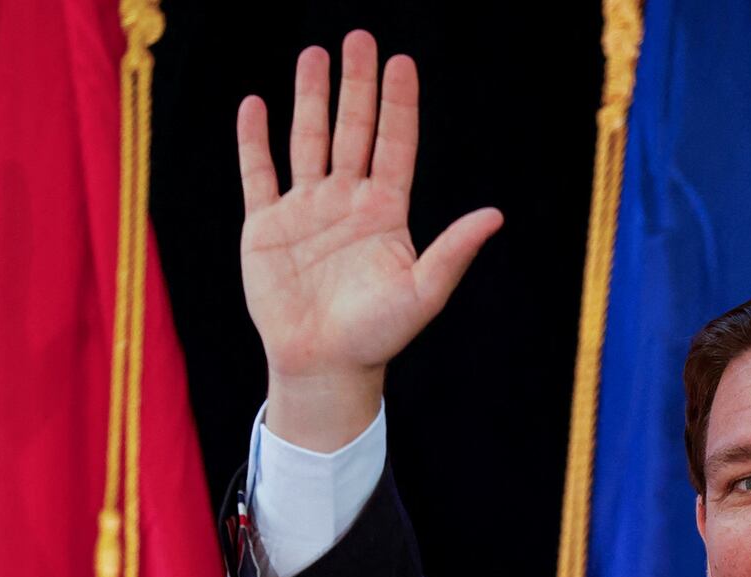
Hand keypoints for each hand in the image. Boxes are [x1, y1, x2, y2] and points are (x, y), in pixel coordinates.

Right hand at [236, 30, 502, 450]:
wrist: (324, 364)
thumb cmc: (379, 335)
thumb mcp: (424, 293)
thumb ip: (453, 251)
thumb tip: (496, 215)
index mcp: (386, 213)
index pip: (395, 145)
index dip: (398, 104)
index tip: (402, 62)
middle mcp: (347, 202)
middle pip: (353, 130)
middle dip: (356, 85)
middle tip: (359, 38)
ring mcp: (306, 210)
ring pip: (308, 140)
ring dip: (310, 98)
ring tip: (313, 55)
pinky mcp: (265, 226)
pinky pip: (258, 173)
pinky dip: (254, 140)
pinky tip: (255, 105)